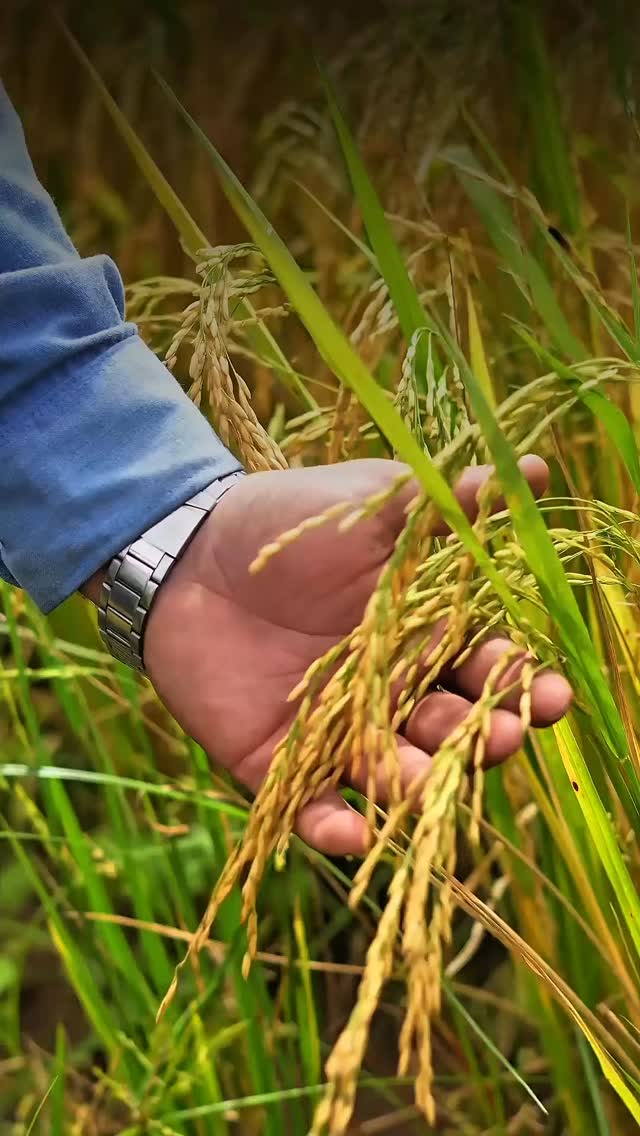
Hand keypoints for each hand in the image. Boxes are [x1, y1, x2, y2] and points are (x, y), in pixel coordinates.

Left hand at [143, 457, 571, 854]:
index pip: (491, 669)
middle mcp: (395, 692)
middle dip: (485, 737)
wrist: (188, 555)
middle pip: (456, 730)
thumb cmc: (287, 523)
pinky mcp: (283, 765)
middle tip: (503, 733)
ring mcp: (342, 732)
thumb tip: (528, 468)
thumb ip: (441, 502)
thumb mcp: (368, 505)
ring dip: (419, 785)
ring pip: (397, 775)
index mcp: (426, 635)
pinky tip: (350, 834)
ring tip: (427, 779)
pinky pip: (314, 810)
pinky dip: (334, 830)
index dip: (524, 683)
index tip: (550, 690)